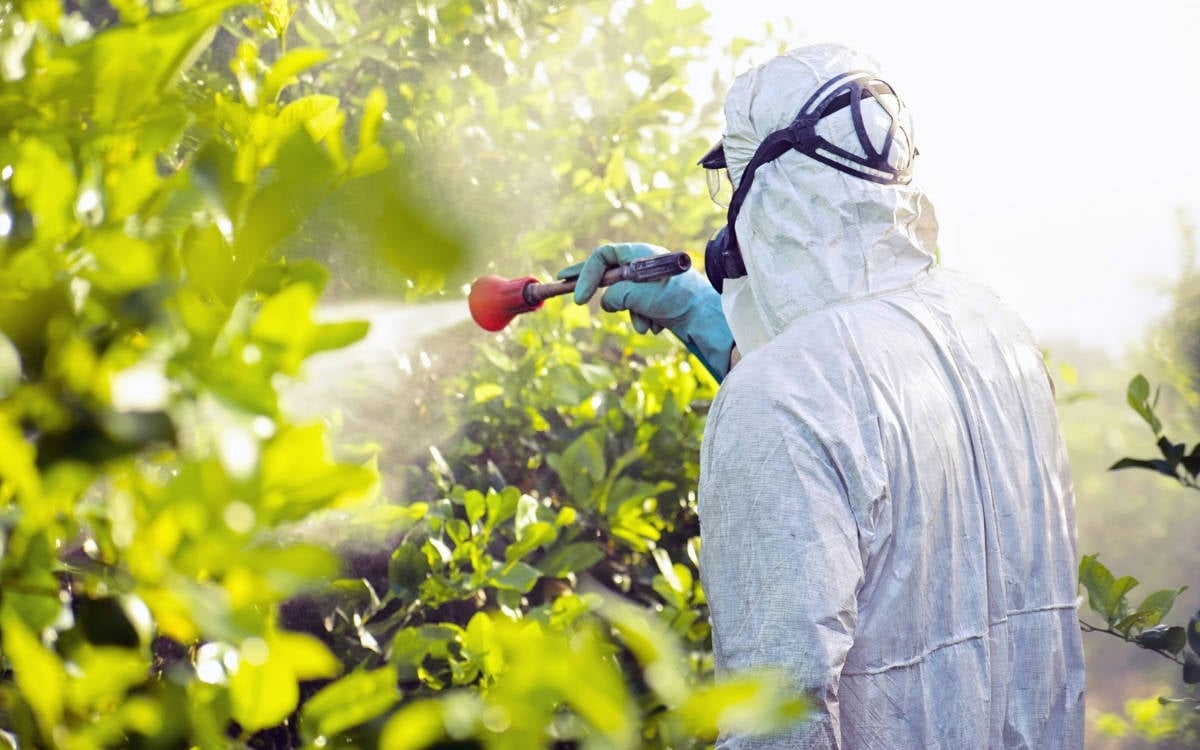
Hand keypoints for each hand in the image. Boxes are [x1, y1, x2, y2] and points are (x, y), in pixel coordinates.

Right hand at [557, 243, 734, 379]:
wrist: (707, 318)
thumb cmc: (677, 298)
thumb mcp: (639, 294)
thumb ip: (615, 295)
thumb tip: (606, 302)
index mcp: (640, 254)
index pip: (603, 256)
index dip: (586, 274)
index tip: (577, 297)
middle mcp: (644, 265)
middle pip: (608, 272)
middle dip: (593, 285)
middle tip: (563, 283)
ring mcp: (650, 284)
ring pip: (623, 299)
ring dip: (631, 314)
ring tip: (647, 320)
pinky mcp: (657, 301)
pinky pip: (637, 311)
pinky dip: (643, 320)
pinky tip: (659, 324)